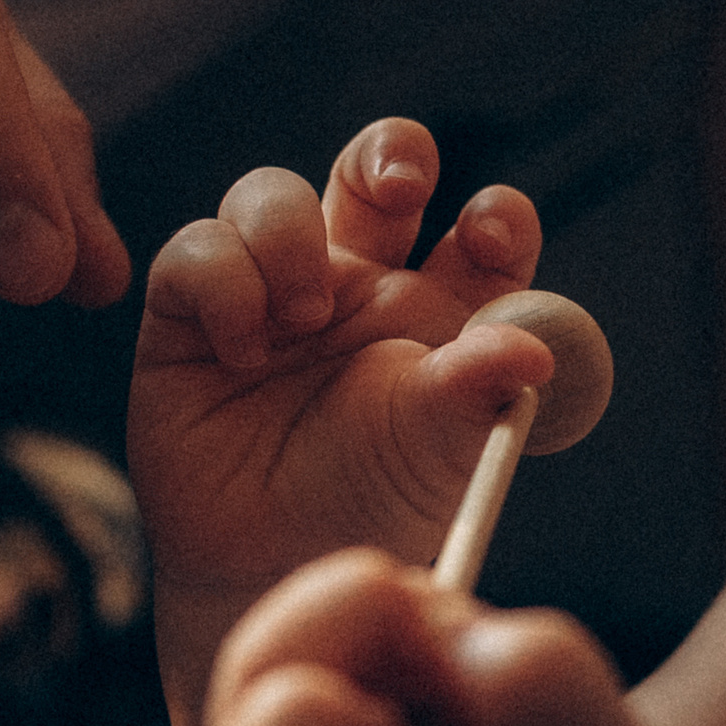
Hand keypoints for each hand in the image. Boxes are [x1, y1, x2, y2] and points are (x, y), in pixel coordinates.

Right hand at [130, 117, 550, 595]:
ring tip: (302, 316)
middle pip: (378, 169)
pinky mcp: (192, 312)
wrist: (264, 572)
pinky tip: (243, 350)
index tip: (490, 232)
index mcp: (439, 308)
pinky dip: (224, 282)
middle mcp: (360, 284)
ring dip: (290, 235)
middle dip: (392, 153)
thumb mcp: (438, 453)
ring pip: (274, 193)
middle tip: (401, 186)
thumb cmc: (369, 508)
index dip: (495, 213)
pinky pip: (198, 248)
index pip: (481, 229)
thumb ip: (478, 392)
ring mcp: (274, 289)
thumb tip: (533, 350)